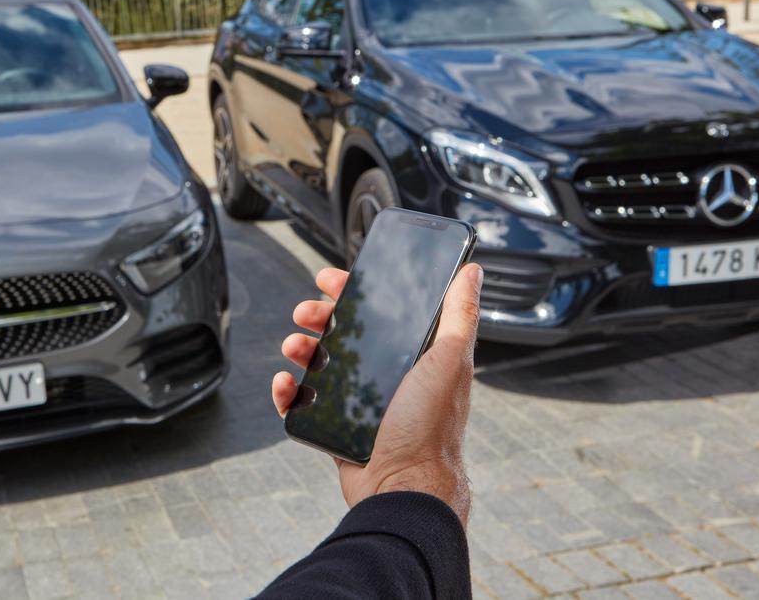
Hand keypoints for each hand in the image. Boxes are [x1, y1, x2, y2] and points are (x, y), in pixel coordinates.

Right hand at [272, 264, 482, 525]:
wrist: (403, 488)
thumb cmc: (431, 428)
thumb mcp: (449, 361)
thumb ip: (459, 315)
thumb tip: (473, 271)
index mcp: (413, 356)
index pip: (380, 312)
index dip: (353, 292)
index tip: (330, 280)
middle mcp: (387, 376)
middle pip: (343, 333)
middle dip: (319, 316)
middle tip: (304, 312)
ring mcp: (360, 402)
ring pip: (320, 364)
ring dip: (301, 348)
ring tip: (294, 346)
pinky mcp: (337, 428)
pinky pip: (304, 403)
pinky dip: (289, 391)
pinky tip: (286, 383)